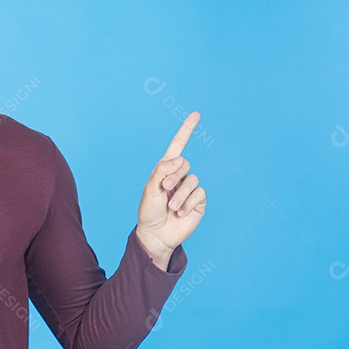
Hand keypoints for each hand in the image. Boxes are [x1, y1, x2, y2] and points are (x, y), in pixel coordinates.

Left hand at [136, 111, 206, 258]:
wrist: (156, 234)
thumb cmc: (149, 211)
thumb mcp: (151, 188)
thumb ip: (162, 170)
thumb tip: (180, 158)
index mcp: (165, 170)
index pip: (178, 146)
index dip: (186, 130)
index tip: (196, 114)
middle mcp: (179, 176)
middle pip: (184, 164)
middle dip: (174, 176)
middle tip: (164, 189)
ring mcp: (189, 189)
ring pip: (192, 180)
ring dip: (180, 194)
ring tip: (171, 208)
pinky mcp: (198, 201)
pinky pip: (199, 194)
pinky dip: (188, 203)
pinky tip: (179, 213)